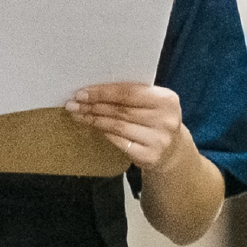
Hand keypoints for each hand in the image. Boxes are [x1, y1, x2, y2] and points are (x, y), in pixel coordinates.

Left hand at [66, 82, 190, 171]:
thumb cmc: (155, 120)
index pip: (129, 92)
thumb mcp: (152, 103)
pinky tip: (93, 127)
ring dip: (94, 119)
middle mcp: (166, 120)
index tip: (82, 92)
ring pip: (117, 126)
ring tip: (78, 114)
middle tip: (74, 104)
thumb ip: (132, 95)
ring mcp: (158, 140)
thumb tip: (93, 90)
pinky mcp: (149, 156)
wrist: (172, 150)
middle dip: (94, 106)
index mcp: (167, 100)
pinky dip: (104, 133)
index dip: (103, 92)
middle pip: (121, 110)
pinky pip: (119, 142)